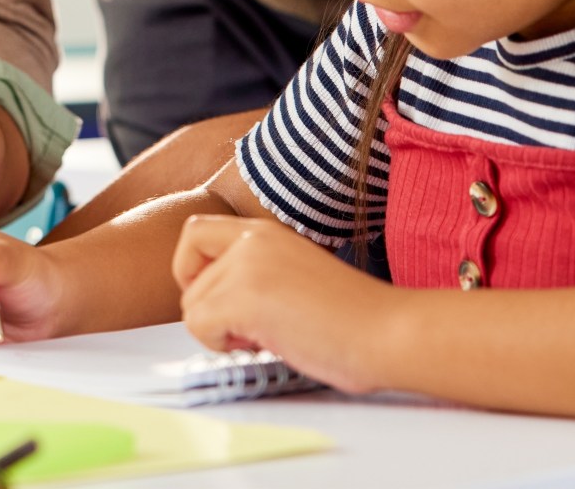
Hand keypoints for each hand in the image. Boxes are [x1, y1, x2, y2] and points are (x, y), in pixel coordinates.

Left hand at [173, 214, 396, 394]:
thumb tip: (213, 298)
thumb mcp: (294, 274)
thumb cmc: (353, 317)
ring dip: (219, 330)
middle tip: (247, 327)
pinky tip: (261, 344)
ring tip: (266, 335)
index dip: (191, 268)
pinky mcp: (245, 298)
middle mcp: (251, 239)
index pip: (194, 232)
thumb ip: (255, 273)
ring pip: (191, 305)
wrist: (387, 332)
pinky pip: (199, 326)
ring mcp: (246, 266)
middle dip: (207, 308)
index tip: (218, 298)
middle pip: (187, 274)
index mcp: (265, 231)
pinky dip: (220, 345)